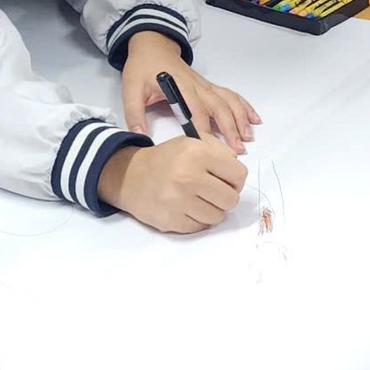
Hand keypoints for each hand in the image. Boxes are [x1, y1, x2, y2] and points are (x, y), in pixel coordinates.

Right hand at [99, 137, 247, 233]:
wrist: (130, 176)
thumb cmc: (167, 159)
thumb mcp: (192, 142)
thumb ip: (220, 151)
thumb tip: (237, 172)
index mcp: (197, 154)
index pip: (239, 175)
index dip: (235, 178)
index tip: (226, 179)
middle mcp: (188, 177)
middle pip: (231, 199)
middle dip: (225, 196)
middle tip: (213, 191)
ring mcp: (178, 202)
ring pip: (217, 216)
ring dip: (212, 209)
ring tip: (199, 199)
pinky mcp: (171, 221)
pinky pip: (200, 227)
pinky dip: (197, 219)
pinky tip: (187, 207)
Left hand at [120, 32, 259, 150]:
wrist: (153, 46)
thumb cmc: (143, 68)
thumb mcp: (131, 90)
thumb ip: (134, 114)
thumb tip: (139, 136)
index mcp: (179, 87)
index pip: (194, 110)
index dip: (202, 129)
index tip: (209, 149)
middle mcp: (197, 86)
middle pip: (218, 108)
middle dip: (229, 129)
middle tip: (236, 150)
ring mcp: (206, 86)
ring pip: (228, 101)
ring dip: (240, 119)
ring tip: (248, 138)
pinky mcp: (209, 87)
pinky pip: (231, 95)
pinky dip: (244, 106)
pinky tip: (254, 119)